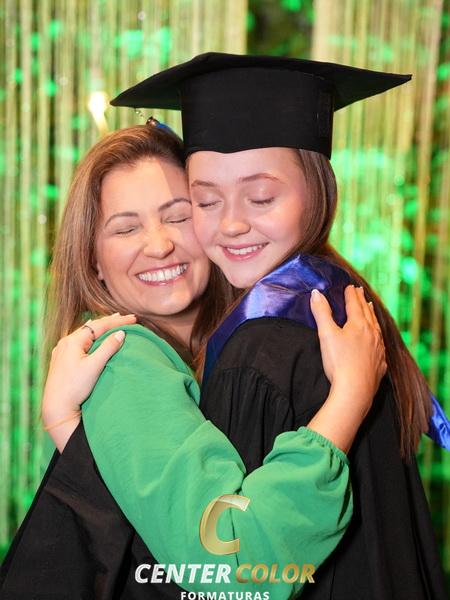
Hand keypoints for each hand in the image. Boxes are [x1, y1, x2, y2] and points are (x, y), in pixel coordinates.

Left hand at [41, 313, 135, 428]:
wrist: (56, 406)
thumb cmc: (75, 387)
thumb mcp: (94, 366)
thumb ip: (108, 348)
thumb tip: (121, 333)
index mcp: (73, 341)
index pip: (100, 326)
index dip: (117, 321)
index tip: (134, 319)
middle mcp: (66, 342)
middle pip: (92, 327)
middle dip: (109, 322)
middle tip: (126, 317)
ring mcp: (62, 350)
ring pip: (85, 333)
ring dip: (100, 328)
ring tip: (112, 321)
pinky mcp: (61, 359)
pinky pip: (79, 341)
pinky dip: (90, 336)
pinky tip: (91, 334)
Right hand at [310, 285, 386, 416]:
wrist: (355, 390)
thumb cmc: (339, 362)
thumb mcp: (326, 334)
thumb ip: (321, 312)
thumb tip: (316, 293)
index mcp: (359, 325)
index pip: (355, 304)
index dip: (351, 295)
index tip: (350, 287)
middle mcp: (372, 334)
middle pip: (367, 313)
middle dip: (362, 301)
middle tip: (360, 292)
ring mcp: (378, 349)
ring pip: (376, 327)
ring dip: (372, 316)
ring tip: (370, 308)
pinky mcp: (380, 364)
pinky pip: (381, 345)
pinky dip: (378, 336)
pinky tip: (377, 339)